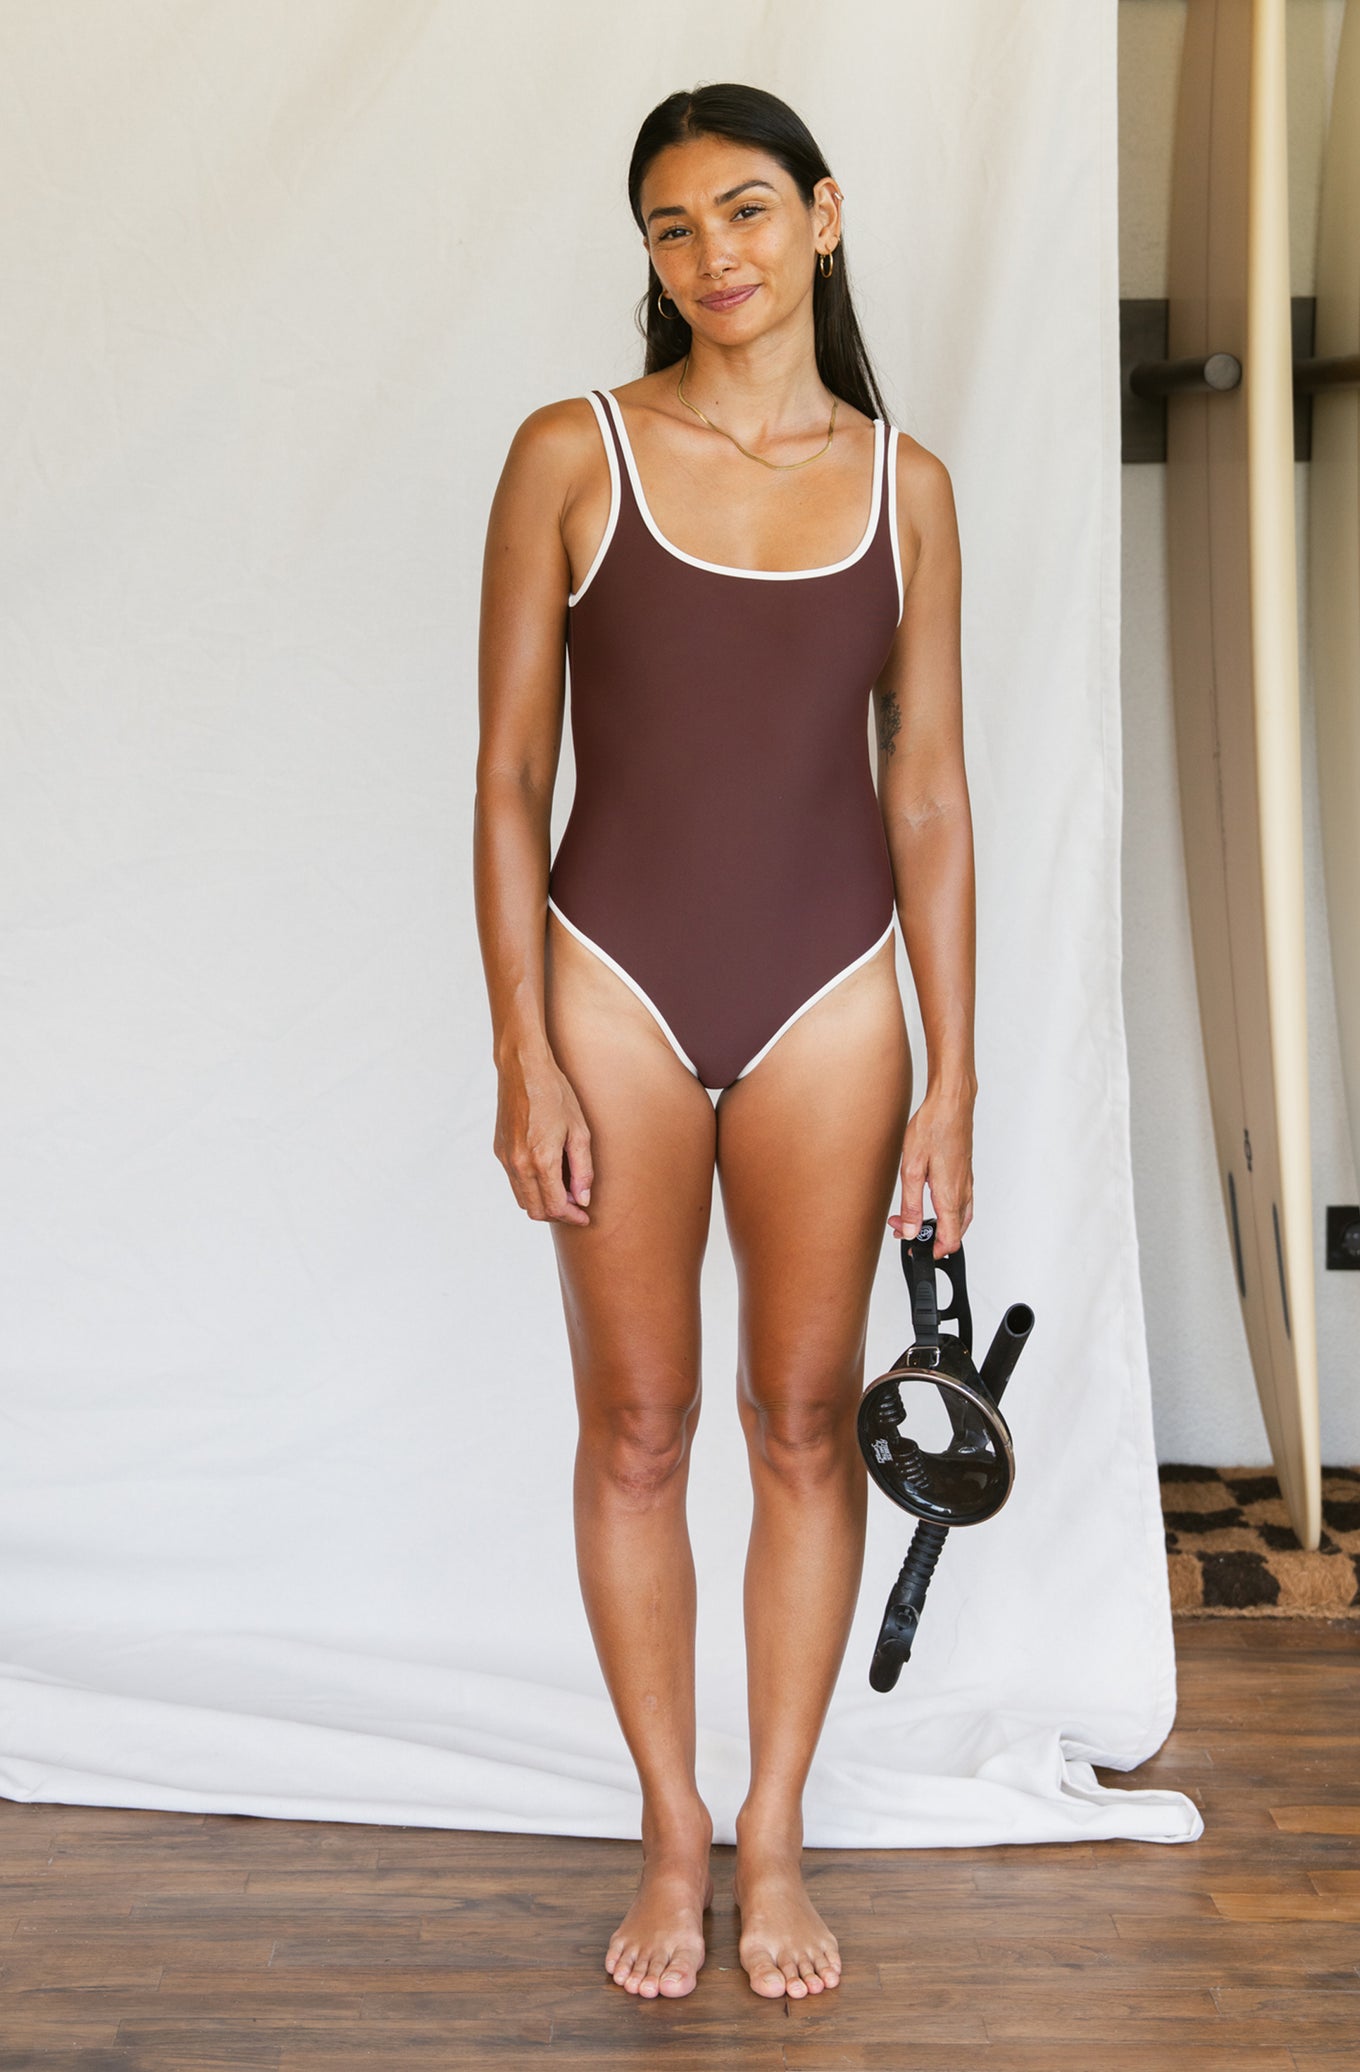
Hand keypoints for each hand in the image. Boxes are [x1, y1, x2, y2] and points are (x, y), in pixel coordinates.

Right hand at [494, 1051, 593, 1224]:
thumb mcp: (580, 1131)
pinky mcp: (500, 1151)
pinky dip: (531, 1188)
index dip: (572, 1216)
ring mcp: (506, 1159)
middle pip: (535, 1210)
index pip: (555, 1206)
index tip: (584, 1216)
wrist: (523, 1070)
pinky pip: (514, 1182)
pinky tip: (547, 1174)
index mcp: (541, 1160)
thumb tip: (582, 1199)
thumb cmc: (556, 1095)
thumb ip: (582, 1169)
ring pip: (523, 1199)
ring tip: (563, 1190)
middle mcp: (519, 1164)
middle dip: (557, 1214)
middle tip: (575, 1205)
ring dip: (543, 1202)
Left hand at [888, 1086, 974, 1255]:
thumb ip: (911, 1204)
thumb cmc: (933, 1128)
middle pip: (956, 1232)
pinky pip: (961, 1204)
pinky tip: (931, 1201)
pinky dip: (946, 1211)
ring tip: (913, 1217)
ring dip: (938, 1225)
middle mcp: (962, 1192)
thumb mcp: (912, 1168)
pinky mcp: (965, 1173)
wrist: (951, 1103)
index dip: (933, 1251)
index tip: (914, 1247)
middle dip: (930, 1238)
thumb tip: (909, 1230)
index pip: (950, 1240)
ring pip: (960, 1219)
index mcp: (950, 1195)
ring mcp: (966, 1183)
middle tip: (904, 1227)